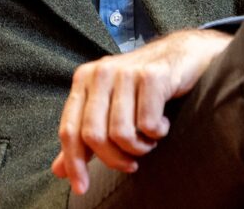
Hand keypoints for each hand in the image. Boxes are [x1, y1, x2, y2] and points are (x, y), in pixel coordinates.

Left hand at [51, 29, 231, 193]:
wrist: (183, 56)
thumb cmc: (143, 86)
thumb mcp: (110, 108)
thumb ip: (84, 138)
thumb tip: (60, 170)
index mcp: (84, 80)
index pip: (69, 129)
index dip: (74, 163)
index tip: (82, 188)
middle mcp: (100, 73)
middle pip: (94, 136)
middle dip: (114, 159)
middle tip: (131, 163)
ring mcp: (125, 72)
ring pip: (121, 133)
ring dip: (139, 147)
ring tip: (149, 139)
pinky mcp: (152, 75)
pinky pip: (148, 123)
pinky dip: (157, 132)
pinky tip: (162, 123)